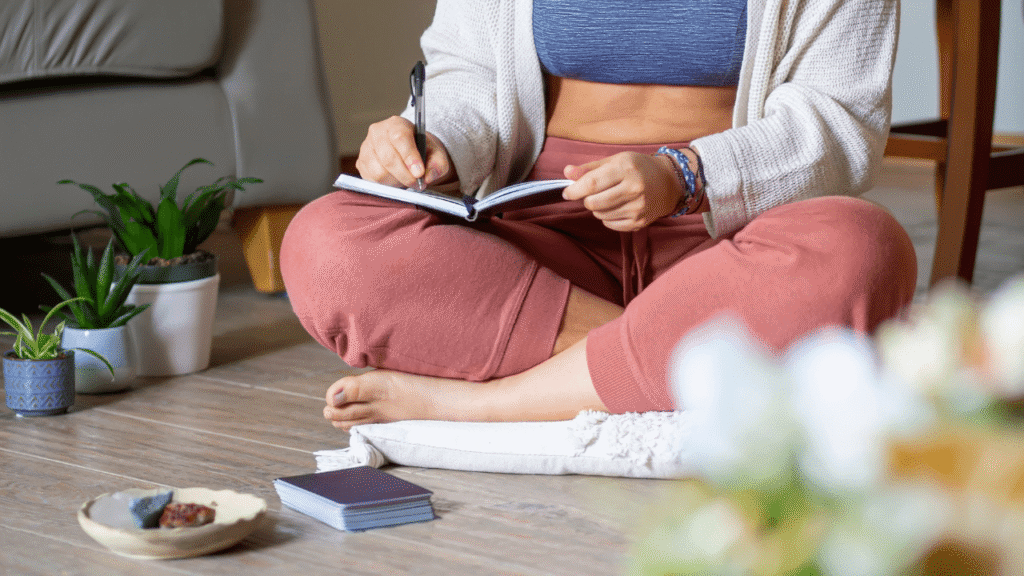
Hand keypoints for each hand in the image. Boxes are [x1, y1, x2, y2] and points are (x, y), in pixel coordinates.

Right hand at [356, 116, 454, 188]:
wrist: (410, 152)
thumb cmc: (422, 150)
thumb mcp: (436, 154)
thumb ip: (438, 164)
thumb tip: (428, 177)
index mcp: (396, 124)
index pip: (400, 139)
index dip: (410, 157)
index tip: (420, 173)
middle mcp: (377, 133)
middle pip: (388, 158)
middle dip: (405, 175)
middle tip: (418, 184)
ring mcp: (366, 148)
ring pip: (379, 172)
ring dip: (396, 182)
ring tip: (407, 180)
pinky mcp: (361, 164)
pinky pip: (372, 180)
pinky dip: (387, 185)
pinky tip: (396, 180)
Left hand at [561, 152, 682, 231]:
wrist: (669, 182)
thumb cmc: (638, 168)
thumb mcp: (615, 160)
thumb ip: (589, 168)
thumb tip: (567, 172)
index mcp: (626, 169)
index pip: (592, 183)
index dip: (574, 190)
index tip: (566, 193)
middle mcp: (634, 189)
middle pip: (593, 203)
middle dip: (586, 199)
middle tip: (592, 193)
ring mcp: (638, 207)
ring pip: (600, 215)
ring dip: (597, 208)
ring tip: (609, 197)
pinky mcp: (639, 222)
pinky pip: (610, 224)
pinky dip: (607, 217)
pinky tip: (616, 207)